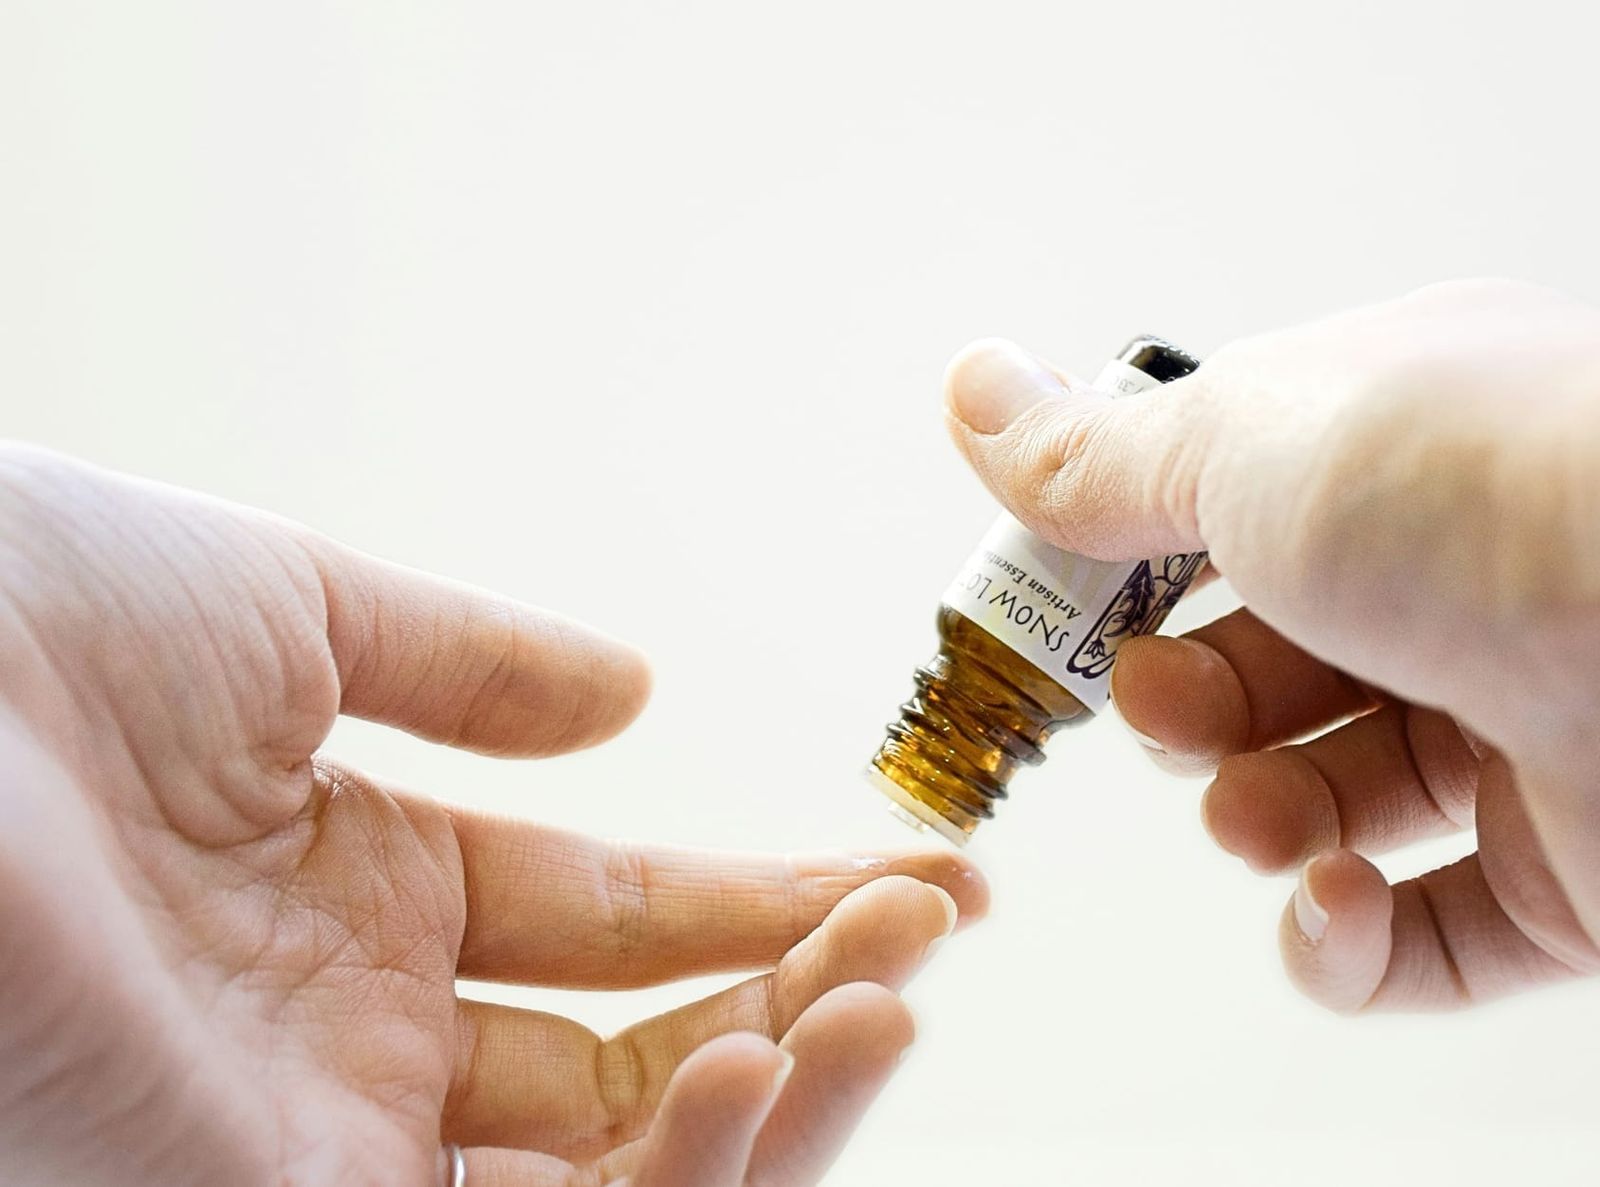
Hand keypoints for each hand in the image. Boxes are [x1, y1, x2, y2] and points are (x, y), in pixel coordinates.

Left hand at [0, 447, 986, 1185]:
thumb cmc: (22, 624)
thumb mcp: (285, 620)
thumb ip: (465, 666)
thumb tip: (631, 692)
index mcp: (359, 896)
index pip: (620, 926)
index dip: (772, 895)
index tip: (910, 868)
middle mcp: (357, 1041)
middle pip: (643, 1064)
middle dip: (802, 990)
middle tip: (927, 922)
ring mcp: (325, 1144)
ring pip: (618, 1181)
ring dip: (776, 1091)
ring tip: (885, 988)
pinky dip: (675, 1174)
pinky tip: (762, 1056)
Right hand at [942, 279, 1599, 1010]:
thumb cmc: (1496, 488)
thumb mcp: (1249, 440)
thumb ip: (1098, 453)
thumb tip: (976, 391)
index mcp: (1388, 448)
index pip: (1215, 517)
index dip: (1119, 574)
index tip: (1053, 617)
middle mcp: (1453, 576)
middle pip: (1257, 667)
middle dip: (1183, 707)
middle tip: (1161, 711)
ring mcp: (1513, 724)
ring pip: (1321, 800)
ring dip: (1253, 816)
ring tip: (1256, 812)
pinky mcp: (1563, 872)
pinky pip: (1411, 936)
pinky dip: (1342, 939)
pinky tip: (1327, 900)